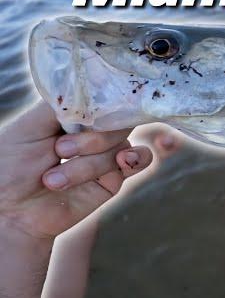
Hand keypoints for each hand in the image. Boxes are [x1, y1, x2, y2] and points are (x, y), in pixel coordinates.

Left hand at [0, 101, 152, 238]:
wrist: (8, 212)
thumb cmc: (10, 166)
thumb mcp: (32, 125)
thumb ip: (66, 105)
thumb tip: (99, 85)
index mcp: (74, 116)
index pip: (104, 99)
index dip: (106, 103)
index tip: (96, 113)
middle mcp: (92, 133)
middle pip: (119, 121)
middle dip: (92, 138)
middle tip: (60, 151)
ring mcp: (105, 156)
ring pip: (122, 145)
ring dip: (89, 164)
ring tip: (55, 180)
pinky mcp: (114, 180)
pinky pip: (138, 161)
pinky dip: (135, 158)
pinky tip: (123, 161)